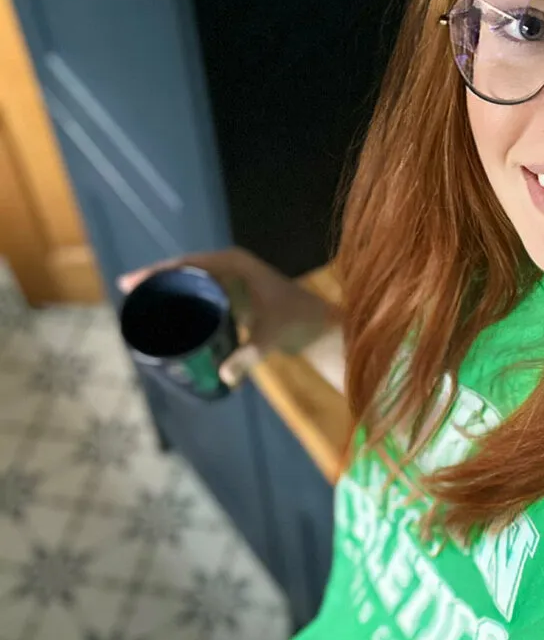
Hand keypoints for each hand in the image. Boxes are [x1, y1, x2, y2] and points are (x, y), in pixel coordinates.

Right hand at [117, 247, 332, 386]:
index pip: (188, 263)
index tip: (134, 282)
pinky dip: (185, 304)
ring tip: (140, 306)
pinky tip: (168, 318)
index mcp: (234, 263)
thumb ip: (249, 355)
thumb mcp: (271, 335)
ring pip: (191, 283)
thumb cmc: (298, 321)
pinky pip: (202, 296)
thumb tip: (225, 376)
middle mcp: (230, 268)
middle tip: (127, 294)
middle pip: (184, 270)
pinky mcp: (232, 298)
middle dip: (156, 280)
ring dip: (168, 292)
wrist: (318, 327)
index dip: (159, 272)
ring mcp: (231, 282)